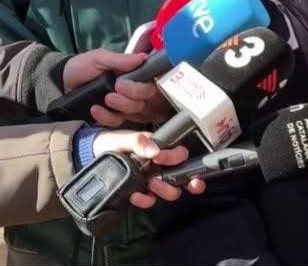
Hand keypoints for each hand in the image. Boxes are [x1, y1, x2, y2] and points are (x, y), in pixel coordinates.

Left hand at [63, 49, 172, 126]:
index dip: (141, 88)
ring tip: (104, 100)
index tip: (122, 84)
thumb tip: (143, 57)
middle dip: (130, 99)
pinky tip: (94, 109)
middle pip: (144, 102)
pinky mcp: (110, 118)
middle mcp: (131, 92)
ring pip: (133, 113)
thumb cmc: (81, 67)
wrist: (59, 83)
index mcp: (133, 76)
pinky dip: (106, 117)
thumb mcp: (99, 58)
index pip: (149, 85)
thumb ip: (120, 60)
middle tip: (112, 93)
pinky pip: (117, 122)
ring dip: (120, 108)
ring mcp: (122, 106)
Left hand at [91, 130, 205, 208]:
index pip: (180, 154)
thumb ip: (138, 141)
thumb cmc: (110, 143)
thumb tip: (155, 151)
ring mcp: (153, 180)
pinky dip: (146, 200)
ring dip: (165, 191)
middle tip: (165, 179)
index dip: (176, 158)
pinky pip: (151, 200)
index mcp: (161, 149)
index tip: (159, 158)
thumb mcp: (122, 139)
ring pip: (171, 190)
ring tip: (149, 186)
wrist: (90, 156)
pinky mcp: (142, 192)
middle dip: (185, 182)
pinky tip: (135, 196)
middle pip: (183, 176)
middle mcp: (161, 166)